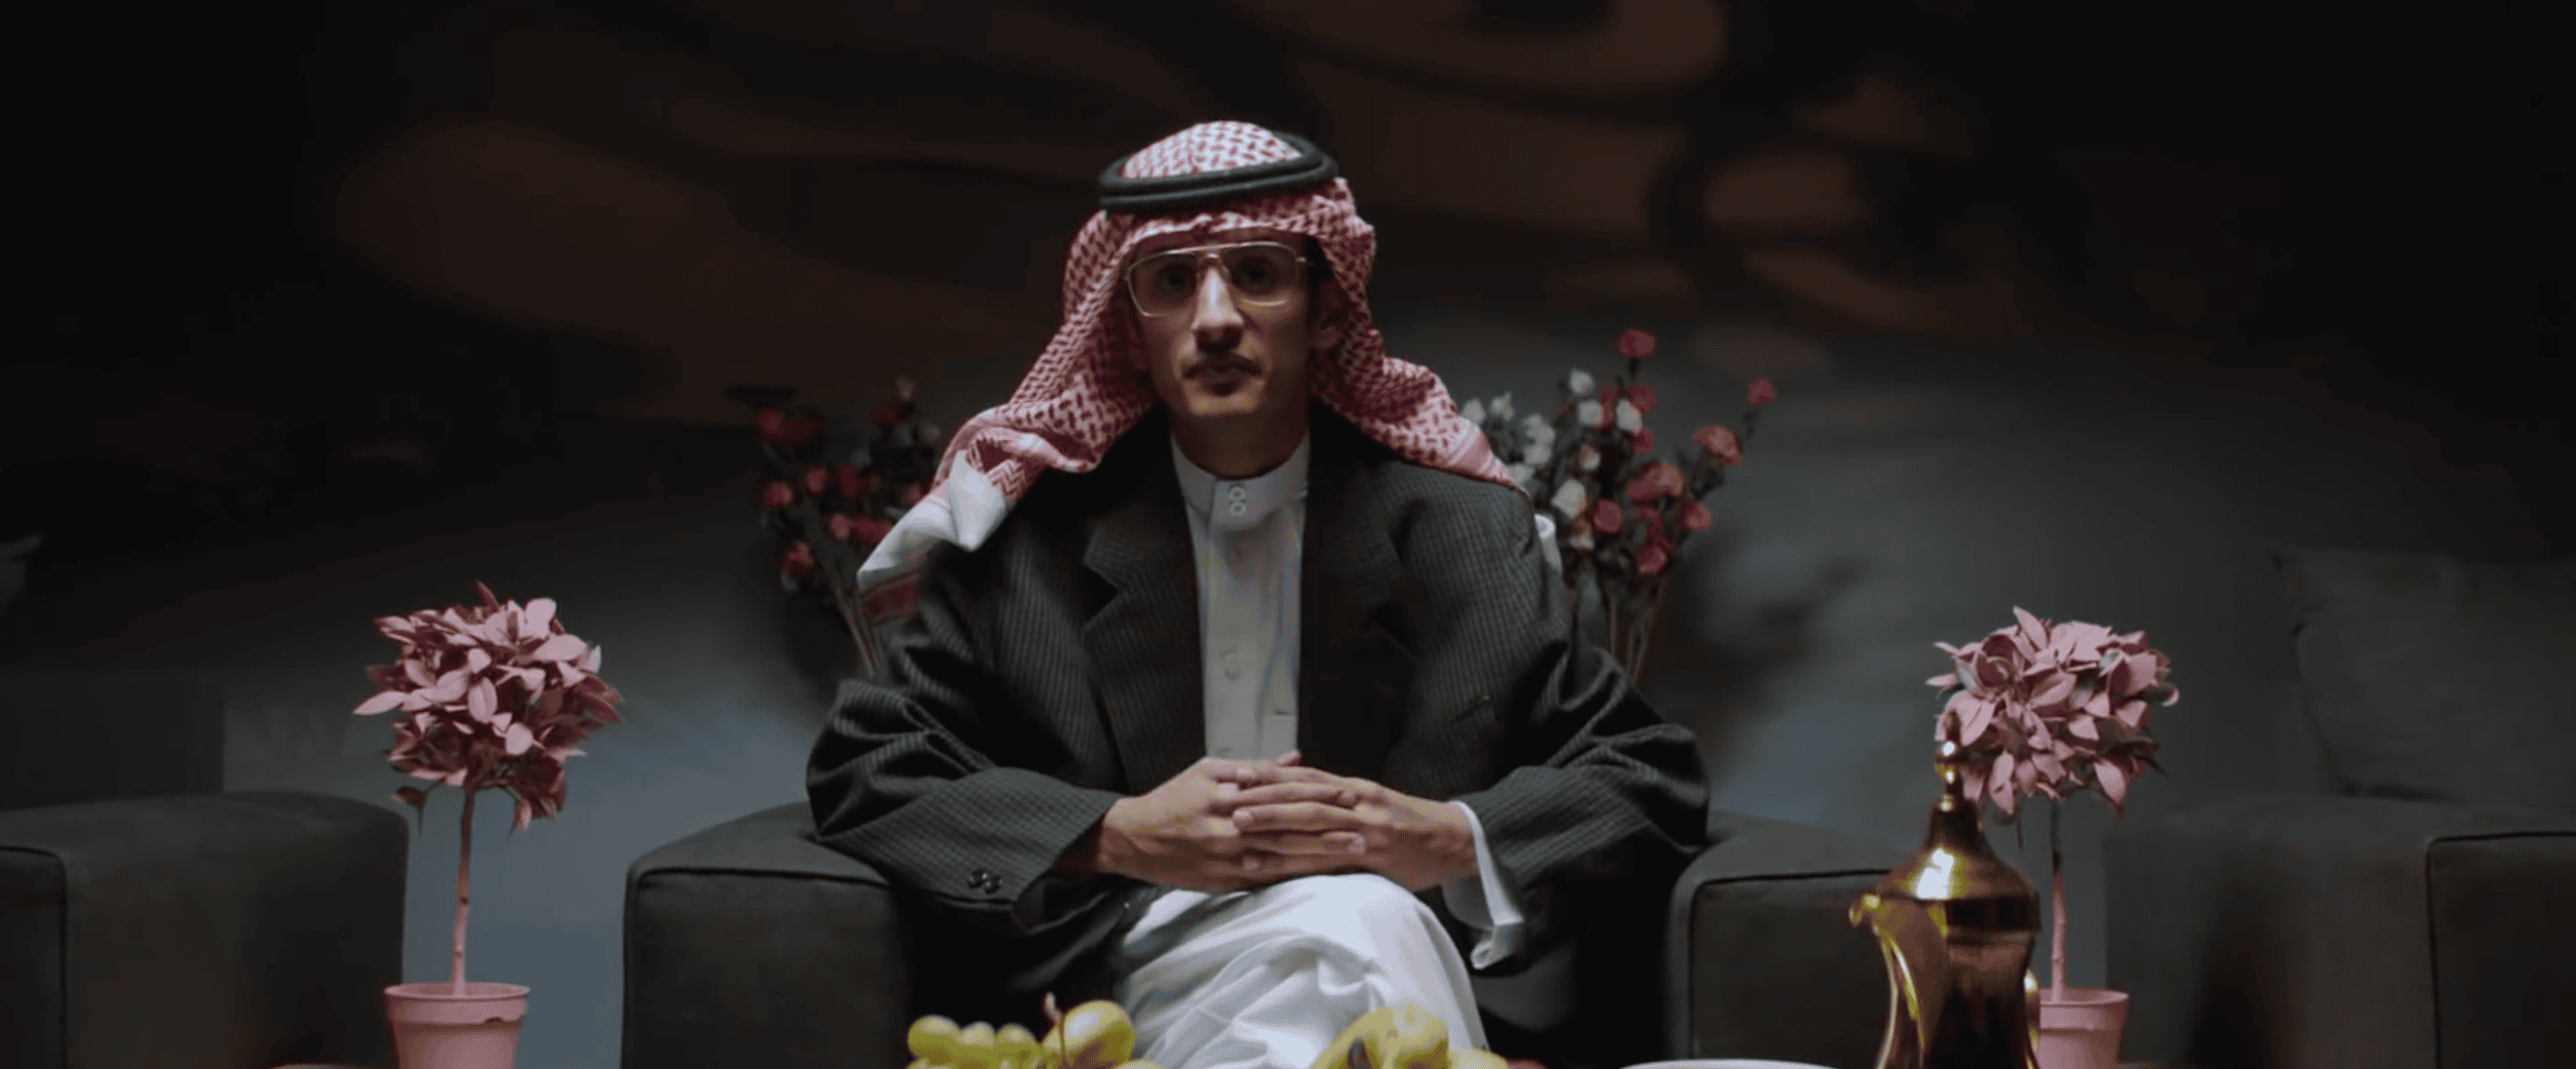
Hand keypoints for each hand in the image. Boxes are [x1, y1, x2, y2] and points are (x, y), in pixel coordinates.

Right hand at [1093, 753, 1335, 892]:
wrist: (1132, 838)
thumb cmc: (1171, 800)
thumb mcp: (1206, 771)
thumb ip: (1254, 768)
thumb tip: (1295, 758)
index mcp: (1228, 792)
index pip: (1283, 790)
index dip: (1319, 792)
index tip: (1351, 794)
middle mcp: (1229, 823)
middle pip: (1289, 824)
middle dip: (1330, 826)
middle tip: (1364, 827)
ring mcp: (1227, 855)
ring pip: (1283, 853)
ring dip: (1321, 854)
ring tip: (1353, 853)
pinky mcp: (1223, 880)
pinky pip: (1265, 879)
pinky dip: (1295, 877)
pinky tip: (1320, 877)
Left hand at [1209, 765, 1478, 890]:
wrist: (1456, 841)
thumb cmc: (1413, 827)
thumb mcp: (1377, 806)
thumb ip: (1344, 803)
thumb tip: (1307, 802)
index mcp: (1354, 788)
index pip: (1304, 777)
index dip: (1268, 775)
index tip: (1236, 773)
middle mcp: (1355, 800)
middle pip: (1300, 794)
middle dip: (1260, 796)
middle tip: (1225, 798)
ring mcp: (1363, 825)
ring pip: (1309, 820)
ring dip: (1271, 822)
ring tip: (1237, 825)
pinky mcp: (1372, 851)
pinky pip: (1327, 855)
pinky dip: (1296, 859)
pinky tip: (1272, 863)